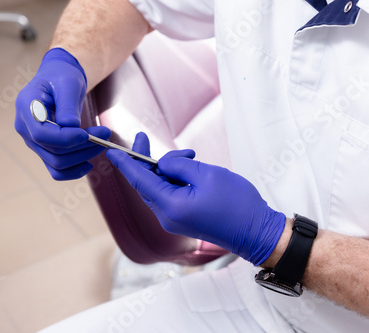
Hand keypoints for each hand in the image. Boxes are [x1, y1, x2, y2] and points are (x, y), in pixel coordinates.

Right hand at [15, 48, 110, 179]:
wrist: (59, 80)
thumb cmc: (62, 76)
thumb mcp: (68, 83)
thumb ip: (67, 104)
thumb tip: (70, 125)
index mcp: (26, 107)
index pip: (40, 134)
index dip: (65, 138)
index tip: (87, 134)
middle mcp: (25, 128)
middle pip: (52, 150)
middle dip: (82, 146)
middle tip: (105, 135)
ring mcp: (33, 141)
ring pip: (56, 163)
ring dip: (82, 157)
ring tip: (102, 142)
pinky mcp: (44, 150)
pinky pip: (56, 169)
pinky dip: (73, 171)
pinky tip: (89, 163)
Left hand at [106, 133, 285, 264]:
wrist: (257, 232)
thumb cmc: (237, 203)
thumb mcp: (206, 174)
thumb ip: (178, 166)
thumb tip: (163, 164)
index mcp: (170, 205)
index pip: (139, 180)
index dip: (125, 163)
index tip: (111, 150)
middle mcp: (166, 216)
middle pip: (146, 183)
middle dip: (145, 160)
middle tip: (142, 137)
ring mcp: (173, 220)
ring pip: (158, 187)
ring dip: (166, 169)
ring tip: (190, 157)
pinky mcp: (181, 220)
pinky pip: (168, 195)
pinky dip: (173, 180)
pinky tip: (187, 170)